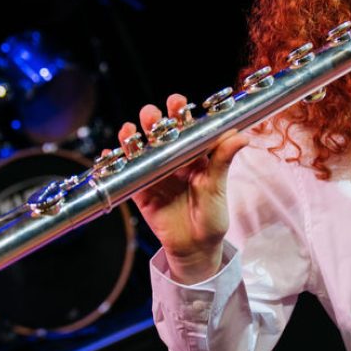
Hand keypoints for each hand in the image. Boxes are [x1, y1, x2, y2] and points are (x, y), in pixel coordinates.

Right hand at [118, 93, 248, 283]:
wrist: (195, 248)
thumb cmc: (212, 218)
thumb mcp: (218, 188)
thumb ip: (223, 161)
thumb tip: (241, 136)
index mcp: (194, 156)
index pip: (185, 129)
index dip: (179, 113)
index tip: (176, 102)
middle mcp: (173, 160)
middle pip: (160, 135)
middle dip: (153, 121)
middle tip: (151, 115)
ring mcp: (155, 174)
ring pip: (141, 150)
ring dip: (132, 138)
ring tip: (130, 131)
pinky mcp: (140, 190)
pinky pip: (126, 173)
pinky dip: (116, 162)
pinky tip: (110, 154)